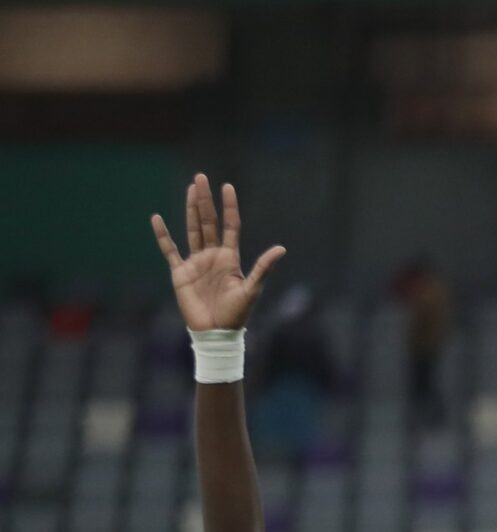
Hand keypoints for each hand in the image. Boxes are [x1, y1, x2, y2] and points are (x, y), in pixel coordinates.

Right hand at [150, 175, 284, 333]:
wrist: (215, 333)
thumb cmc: (236, 314)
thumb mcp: (251, 289)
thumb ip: (262, 268)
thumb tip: (281, 249)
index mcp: (230, 258)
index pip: (229, 226)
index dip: (229, 207)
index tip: (227, 186)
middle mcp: (213, 256)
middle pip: (208, 222)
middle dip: (205, 200)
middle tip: (201, 177)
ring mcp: (196, 262)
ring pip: (192, 229)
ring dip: (190, 209)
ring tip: (190, 189)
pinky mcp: (180, 272)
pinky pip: (170, 249)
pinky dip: (163, 235)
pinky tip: (157, 219)